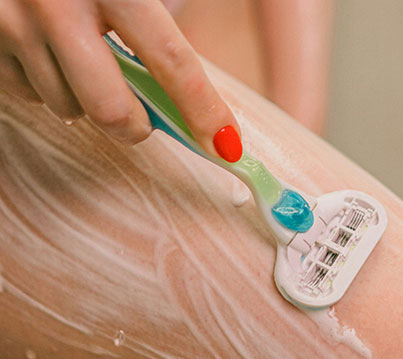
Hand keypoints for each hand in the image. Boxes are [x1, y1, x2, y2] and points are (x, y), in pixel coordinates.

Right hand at [0, 0, 240, 155]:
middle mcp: (58, 7)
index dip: (204, 110)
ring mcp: (12, 26)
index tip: (226, 145)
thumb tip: (193, 86)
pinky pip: (29, 96)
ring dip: (87, 101)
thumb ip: (157, 14)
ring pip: (68, 108)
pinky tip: (50, 55)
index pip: (172, 63)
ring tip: (84, 62)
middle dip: (137, 126)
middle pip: (112, 110)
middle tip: (145, 116)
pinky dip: (50, 88)